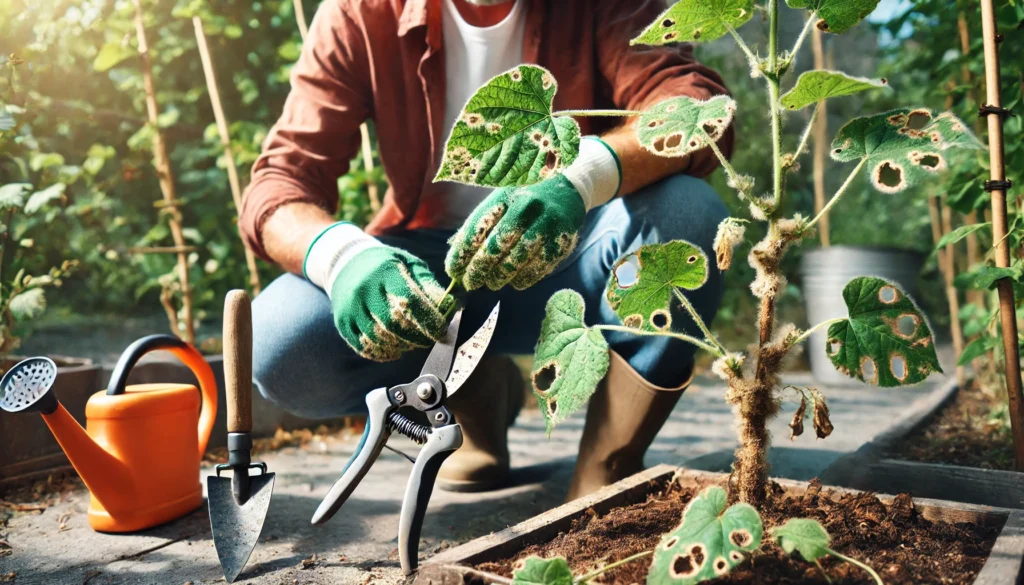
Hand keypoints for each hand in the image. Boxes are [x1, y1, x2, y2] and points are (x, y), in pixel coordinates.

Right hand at [331, 246, 447, 360]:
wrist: (346, 263)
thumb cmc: (386, 265)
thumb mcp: (409, 264)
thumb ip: (428, 285)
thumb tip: (449, 307)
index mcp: (386, 271)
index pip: (409, 301)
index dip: (428, 320)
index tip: (441, 331)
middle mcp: (364, 289)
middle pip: (393, 324)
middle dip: (416, 337)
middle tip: (427, 339)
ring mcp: (350, 307)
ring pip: (378, 339)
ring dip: (400, 347)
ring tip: (411, 342)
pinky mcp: (342, 322)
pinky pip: (363, 347)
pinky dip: (383, 353)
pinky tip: (394, 348)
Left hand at [445, 174, 586, 290]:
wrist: (568, 194)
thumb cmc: (525, 202)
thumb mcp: (502, 204)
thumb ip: (480, 226)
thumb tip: (456, 254)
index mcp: (505, 197)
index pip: (477, 227)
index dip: (462, 252)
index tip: (453, 270)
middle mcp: (525, 208)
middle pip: (496, 245)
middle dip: (479, 268)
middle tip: (470, 283)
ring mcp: (545, 225)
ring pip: (517, 259)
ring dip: (500, 276)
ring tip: (491, 283)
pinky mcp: (561, 242)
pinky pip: (537, 268)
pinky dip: (522, 279)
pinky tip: (514, 282)